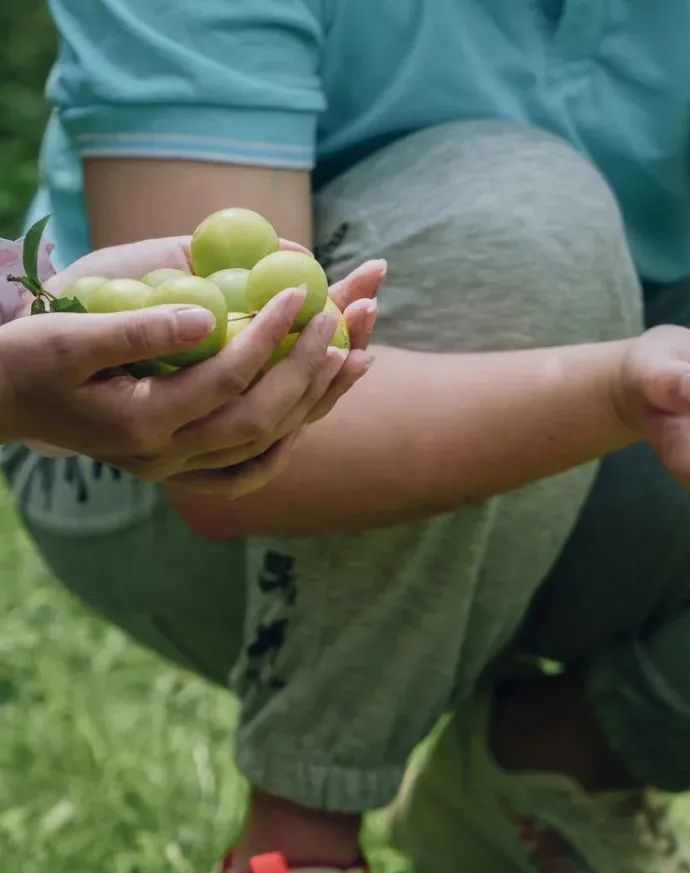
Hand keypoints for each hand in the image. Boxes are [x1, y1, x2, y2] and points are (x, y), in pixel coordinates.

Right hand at [0, 235, 382, 493]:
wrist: (9, 401)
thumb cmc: (32, 357)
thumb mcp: (70, 335)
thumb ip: (137, 329)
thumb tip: (206, 316)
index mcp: (143, 424)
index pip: (226, 381)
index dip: (269, 337)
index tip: (302, 290)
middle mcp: (169, 458)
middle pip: (261, 421)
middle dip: (309, 369)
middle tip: (343, 318)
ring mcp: (179, 470)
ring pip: (266, 446)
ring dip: (316, 402)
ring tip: (358, 353)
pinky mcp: (184, 469)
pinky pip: (251, 469)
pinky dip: (290, 438)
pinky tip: (318, 405)